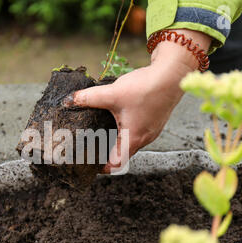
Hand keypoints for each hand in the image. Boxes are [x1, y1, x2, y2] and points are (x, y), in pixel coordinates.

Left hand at [67, 29, 210, 172]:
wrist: (172, 75)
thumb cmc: (146, 88)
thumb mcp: (112, 93)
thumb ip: (88, 98)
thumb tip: (69, 100)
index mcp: (133, 138)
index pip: (116, 164)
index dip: (102, 167)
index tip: (90, 164)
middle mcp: (145, 138)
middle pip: (123, 154)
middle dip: (107, 153)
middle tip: (91, 148)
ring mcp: (152, 130)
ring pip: (131, 142)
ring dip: (118, 142)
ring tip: (101, 134)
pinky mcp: (155, 120)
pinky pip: (138, 132)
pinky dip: (127, 131)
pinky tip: (118, 119)